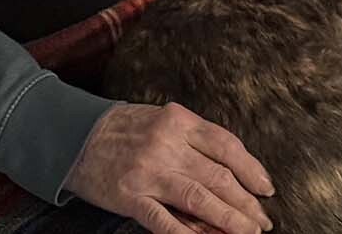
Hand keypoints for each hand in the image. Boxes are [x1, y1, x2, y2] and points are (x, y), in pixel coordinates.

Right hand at [66, 102, 274, 233]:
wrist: (74, 136)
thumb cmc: (125, 128)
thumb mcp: (163, 119)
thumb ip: (195, 140)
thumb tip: (233, 173)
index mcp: (178, 121)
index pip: (226, 146)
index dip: (251, 169)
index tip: (266, 188)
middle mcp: (166, 145)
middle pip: (218, 176)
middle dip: (245, 202)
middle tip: (261, 221)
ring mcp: (148, 172)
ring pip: (199, 199)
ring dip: (228, 219)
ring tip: (246, 232)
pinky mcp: (130, 197)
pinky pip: (166, 222)